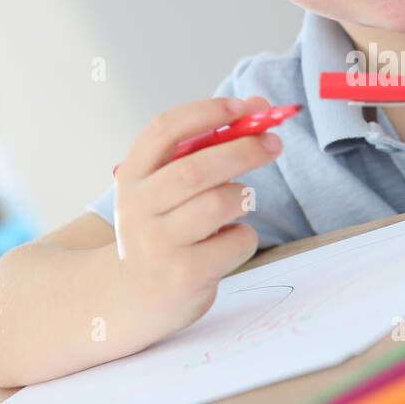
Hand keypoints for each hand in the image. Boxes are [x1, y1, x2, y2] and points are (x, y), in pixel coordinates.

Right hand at [112, 94, 279, 338]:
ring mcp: (158, 244)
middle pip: (197, 168)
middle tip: (273, 143)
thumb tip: (258, 107)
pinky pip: (236, 240)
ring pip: (219, 203)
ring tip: (239, 204)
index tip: (243, 106)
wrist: (136, 297)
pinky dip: (244, 236)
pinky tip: (227, 244)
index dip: (206, 112)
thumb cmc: (166, 227)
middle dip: (244, 150)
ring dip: (243, 197)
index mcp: (131, 176)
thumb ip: (205, 147)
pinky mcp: (185, 275)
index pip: (164, 130)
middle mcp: (138, 208)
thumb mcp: (167, 187)